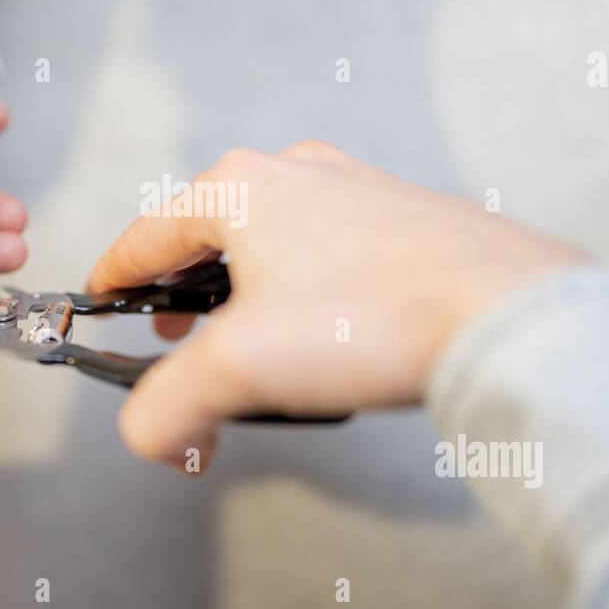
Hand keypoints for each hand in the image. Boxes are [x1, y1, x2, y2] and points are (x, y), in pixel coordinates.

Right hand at [87, 140, 583, 468]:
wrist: (505, 309)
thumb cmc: (372, 318)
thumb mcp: (241, 369)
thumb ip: (168, 407)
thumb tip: (148, 436)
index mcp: (241, 188)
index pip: (149, 233)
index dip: (116, 274)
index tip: (103, 299)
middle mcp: (296, 172)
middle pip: (209, 229)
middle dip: (184, 286)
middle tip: (177, 334)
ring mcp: (356, 188)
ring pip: (273, 234)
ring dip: (245, 286)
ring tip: (247, 338)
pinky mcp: (403, 215)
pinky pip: (328, 245)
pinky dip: (303, 283)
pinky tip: (322, 325)